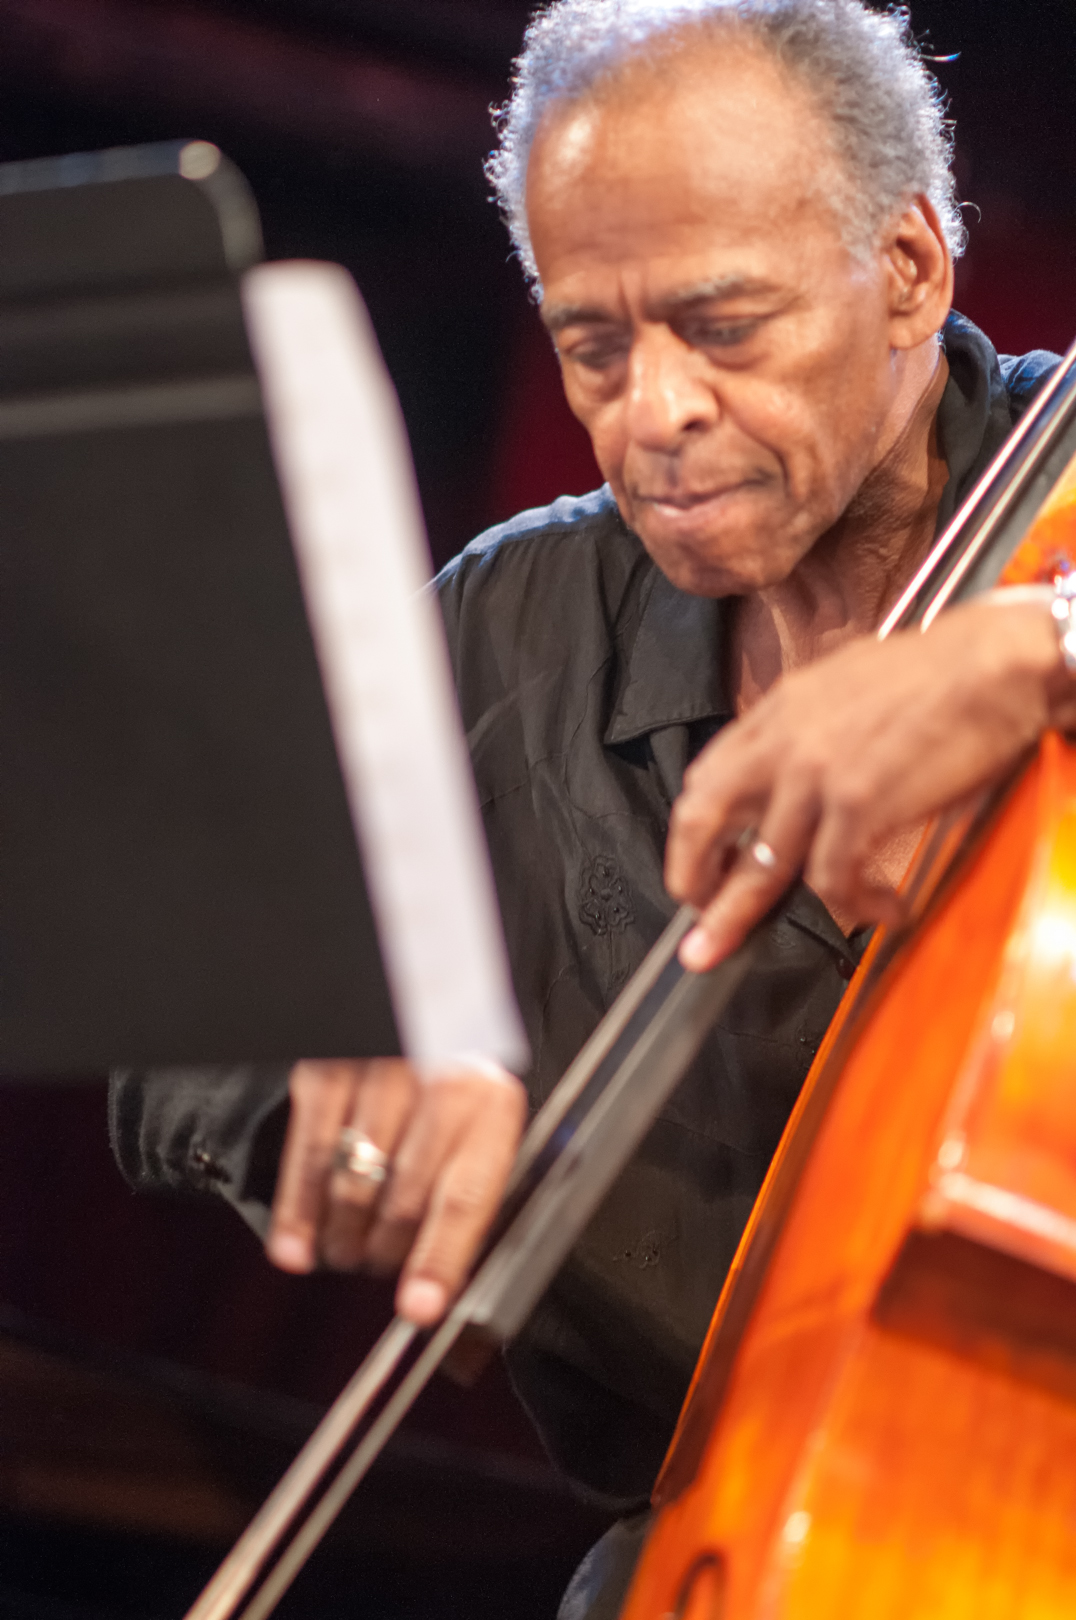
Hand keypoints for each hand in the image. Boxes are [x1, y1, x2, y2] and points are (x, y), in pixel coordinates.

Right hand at [264, 1056, 525, 1325]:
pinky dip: (299, 1212)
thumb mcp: (481, 1124)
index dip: (440, 1258)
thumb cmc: (452, 1080)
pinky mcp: (328, 1069)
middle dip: (387, 1249)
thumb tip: (450, 1277)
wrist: (418, 1003)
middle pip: (406, 1194)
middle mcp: (439, 1079)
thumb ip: (470, 1189)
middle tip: (378, 1267)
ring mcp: (380, 1071)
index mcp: (491, 1101)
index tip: (420, 1307)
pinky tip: (294, 1249)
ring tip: (345, 1252)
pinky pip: (308, 1154)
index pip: (466, 1195)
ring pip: (356, 1180)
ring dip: (345, 1235)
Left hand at [667, 593, 1075, 969]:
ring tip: (738, 945)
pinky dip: (851, 908)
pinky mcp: (858, 804)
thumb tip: (786, 775)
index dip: (692, 829)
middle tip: (693, 916)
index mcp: (778, 711)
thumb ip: (803, 730)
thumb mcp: (841, 686)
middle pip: (702, 818)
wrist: (990, 663)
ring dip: (744, 916)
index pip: (706, 776)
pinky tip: (876, 911)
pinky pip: (832, 880)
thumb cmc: (933, 676)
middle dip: (688, 875)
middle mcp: (784, 741)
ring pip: (760, 866)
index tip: (697, 860)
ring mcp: (816, 774)